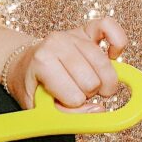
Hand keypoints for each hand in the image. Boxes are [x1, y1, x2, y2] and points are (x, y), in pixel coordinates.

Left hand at [8, 17, 128, 110]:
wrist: (24, 63)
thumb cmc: (31, 85)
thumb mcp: (37, 106)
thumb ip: (65, 114)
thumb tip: (99, 110)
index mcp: (42, 62)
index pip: (74, 96)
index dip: (72, 104)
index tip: (62, 100)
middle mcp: (57, 44)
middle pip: (92, 82)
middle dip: (87, 94)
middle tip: (75, 91)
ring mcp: (72, 35)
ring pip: (105, 65)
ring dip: (103, 80)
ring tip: (89, 82)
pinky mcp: (86, 30)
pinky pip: (109, 26)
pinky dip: (118, 42)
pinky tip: (112, 55)